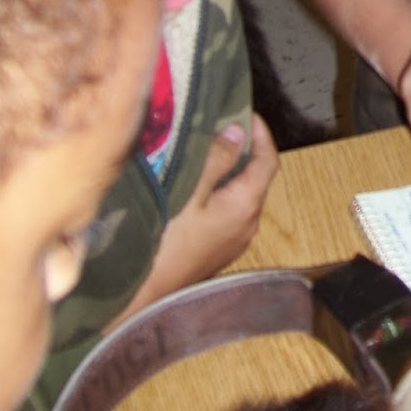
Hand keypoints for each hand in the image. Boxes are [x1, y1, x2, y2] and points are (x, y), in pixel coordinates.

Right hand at [119, 113, 279, 320]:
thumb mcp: (188, 192)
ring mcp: (234, 241)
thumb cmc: (164, 243)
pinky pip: (227, 211)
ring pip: (241, 194)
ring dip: (230, 170)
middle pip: (256, 177)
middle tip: (221, 125)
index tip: (245, 112)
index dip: (261, 133)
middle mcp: (248, 224)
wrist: (142, 298)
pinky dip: (220, 190)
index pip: (268, 160)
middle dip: (244, 149)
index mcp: (246, 206)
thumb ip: (216, 160)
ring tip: (206, 149)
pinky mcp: (217, 251)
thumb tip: (238, 132)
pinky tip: (195, 185)